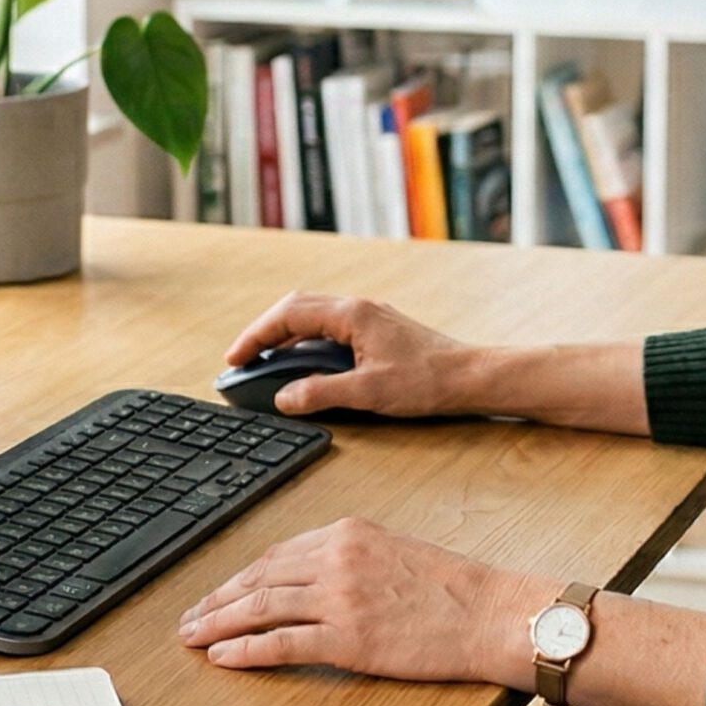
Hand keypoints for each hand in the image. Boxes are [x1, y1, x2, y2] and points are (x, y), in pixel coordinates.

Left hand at [178, 516, 542, 686]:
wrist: (489, 613)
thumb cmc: (450, 588)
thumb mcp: (393, 549)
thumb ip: (348, 556)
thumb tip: (307, 575)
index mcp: (347, 532)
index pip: (276, 553)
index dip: (240, 576)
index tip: (220, 592)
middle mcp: (337, 558)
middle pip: (259, 577)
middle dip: (218, 598)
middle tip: (191, 617)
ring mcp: (340, 597)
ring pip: (261, 607)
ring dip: (219, 623)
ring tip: (194, 637)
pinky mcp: (348, 638)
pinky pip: (281, 643)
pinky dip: (246, 649)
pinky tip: (224, 655)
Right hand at [224, 292, 473, 416]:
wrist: (470, 377)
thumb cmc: (427, 381)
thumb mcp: (368, 392)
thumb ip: (321, 393)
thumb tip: (283, 397)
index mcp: (352, 315)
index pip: (289, 316)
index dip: (255, 336)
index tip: (234, 358)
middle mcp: (358, 309)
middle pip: (296, 308)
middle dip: (264, 331)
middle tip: (241, 358)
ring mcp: (369, 317)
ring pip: (313, 316)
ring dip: (285, 335)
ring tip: (264, 361)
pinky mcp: (377, 330)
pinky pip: (330, 327)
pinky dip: (306, 341)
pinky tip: (304, 365)